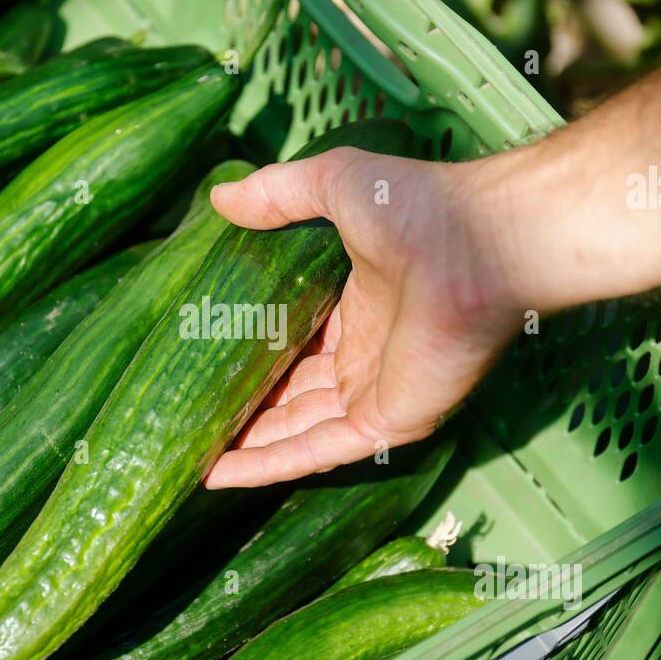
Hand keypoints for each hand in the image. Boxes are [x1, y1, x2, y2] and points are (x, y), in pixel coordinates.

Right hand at [203, 145, 524, 487]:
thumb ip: (278, 193)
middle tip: (186, 412)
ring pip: (296, 430)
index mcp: (359, 308)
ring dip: (245, 444)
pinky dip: (268, 465)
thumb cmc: (418, 210)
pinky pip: (316, 451)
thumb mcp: (334, 185)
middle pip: (291, 393)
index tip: (202, 359)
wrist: (475, 244)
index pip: (296, 343)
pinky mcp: (384, 423)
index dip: (252, 353)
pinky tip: (218, 474)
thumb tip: (219, 200)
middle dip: (243, 406)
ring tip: (188, 451)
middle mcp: (366, 358)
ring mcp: (375, 394)